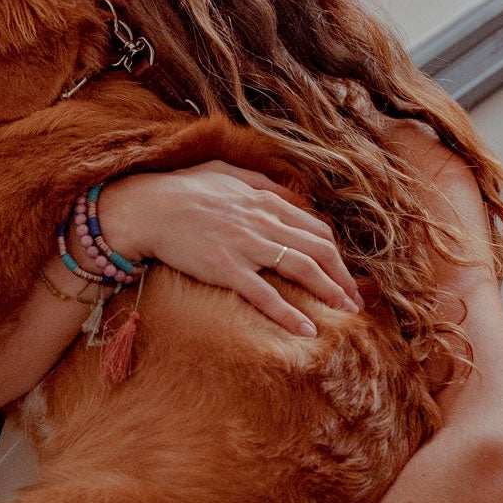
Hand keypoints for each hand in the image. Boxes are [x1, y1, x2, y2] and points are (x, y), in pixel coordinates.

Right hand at [97, 161, 362, 336]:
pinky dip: (289, 313)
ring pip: (302, 267)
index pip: (315, 228)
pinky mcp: (225, 268)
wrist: (146, 207)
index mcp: (265, 200)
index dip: (335, 253)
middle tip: (355, 301)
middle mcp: (262, 221)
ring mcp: (245, 245)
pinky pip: (265, 294)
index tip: (343, 273)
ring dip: (330, 292)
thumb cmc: (180, 190)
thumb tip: (284, 191)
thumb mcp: (225, 172)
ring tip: (347, 314)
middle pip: (318, 249)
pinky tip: (307, 330)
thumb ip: (258, 182)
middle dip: (343, 277)